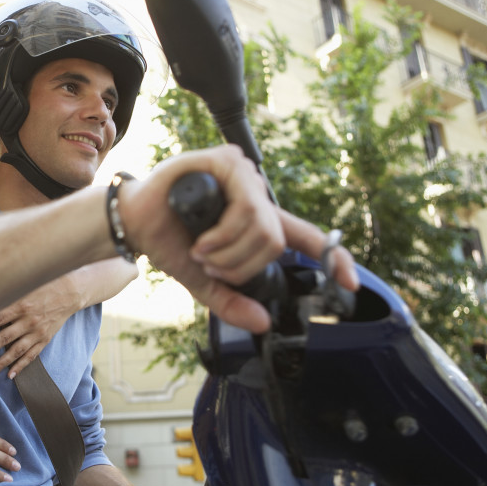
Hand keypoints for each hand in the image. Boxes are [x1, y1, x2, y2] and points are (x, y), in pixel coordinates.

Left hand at [0, 275, 78, 378]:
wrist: (68, 293)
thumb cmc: (43, 287)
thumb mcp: (24, 287)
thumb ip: (7, 296)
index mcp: (21, 305)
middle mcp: (29, 320)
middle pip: (5, 338)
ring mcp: (37, 332)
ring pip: (17, 351)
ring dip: (2, 363)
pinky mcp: (45, 339)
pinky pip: (31, 355)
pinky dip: (20, 366)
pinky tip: (10, 375)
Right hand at [122, 145, 358, 332]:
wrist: (135, 223)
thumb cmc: (168, 242)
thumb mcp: (204, 280)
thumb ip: (232, 301)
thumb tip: (262, 323)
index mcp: (257, 221)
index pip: (306, 237)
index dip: (334, 259)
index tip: (351, 285)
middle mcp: (255, 195)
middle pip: (275, 240)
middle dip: (241, 264)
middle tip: (210, 264)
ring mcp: (242, 176)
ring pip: (263, 225)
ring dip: (229, 251)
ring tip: (201, 251)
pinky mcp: (225, 162)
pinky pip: (245, 207)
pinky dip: (223, 233)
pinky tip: (202, 237)